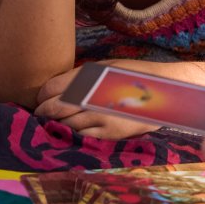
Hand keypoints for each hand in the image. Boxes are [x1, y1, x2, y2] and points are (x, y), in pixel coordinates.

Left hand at [33, 65, 162, 140]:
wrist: (166, 92)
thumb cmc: (133, 76)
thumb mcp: (105, 68)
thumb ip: (80, 77)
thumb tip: (54, 88)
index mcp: (92, 75)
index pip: (53, 88)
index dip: (42, 95)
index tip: (39, 99)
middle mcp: (95, 95)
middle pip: (56, 107)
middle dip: (44, 112)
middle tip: (38, 114)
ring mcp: (102, 116)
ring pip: (67, 124)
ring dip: (57, 124)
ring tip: (53, 122)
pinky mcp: (110, 132)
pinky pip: (83, 135)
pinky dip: (73, 133)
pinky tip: (72, 129)